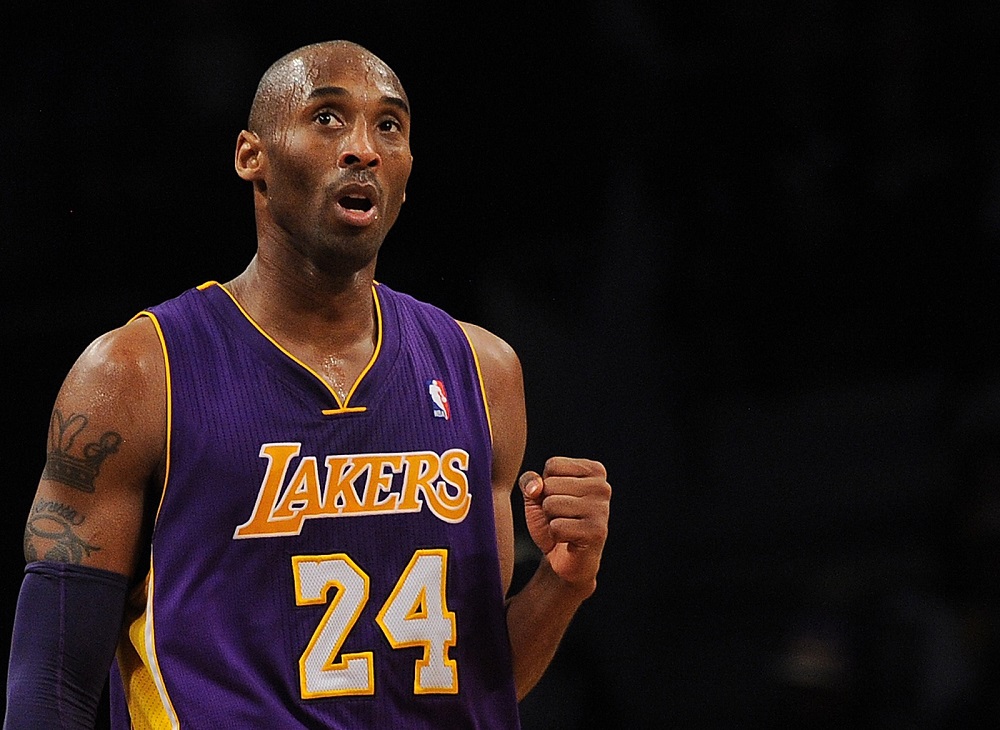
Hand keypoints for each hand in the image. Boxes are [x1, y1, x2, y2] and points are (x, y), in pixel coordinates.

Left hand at [519, 457, 610, 593]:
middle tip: (562, 516)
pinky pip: (556, 526)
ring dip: (550, 520)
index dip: (545, 484)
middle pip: (550, 484)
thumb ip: (530, 480)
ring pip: (551, 504)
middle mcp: (602, 486)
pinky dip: (555, 535)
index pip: (553, 465)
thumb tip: (536, 487)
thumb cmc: (553, 520)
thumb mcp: (536, 494)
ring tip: (565, 525)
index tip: (559, 498)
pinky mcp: (596, 532)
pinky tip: (568, 538)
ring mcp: (601, 509)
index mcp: (594, 470)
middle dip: (547, 503)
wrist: (564, 557)